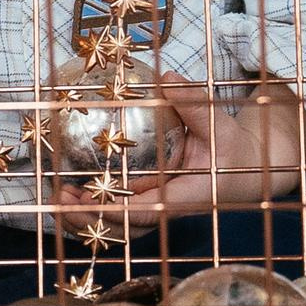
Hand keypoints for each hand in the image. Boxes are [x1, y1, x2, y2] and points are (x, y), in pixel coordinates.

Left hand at [52, 78, 305, 235]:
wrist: (247, 169)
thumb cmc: (232, 146)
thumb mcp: (219, 123)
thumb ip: (195, 103)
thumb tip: (168, 78)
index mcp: (190, 195)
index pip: (153, 210)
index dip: (121, 210)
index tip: (93, 200)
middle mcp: (170, 208)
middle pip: (128, 227)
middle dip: (94, 218)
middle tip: (62, 199)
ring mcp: (159, 208)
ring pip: (120, 225)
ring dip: (88, 216)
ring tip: (59, 197)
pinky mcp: (151, 203)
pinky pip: (120, 213)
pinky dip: (94, 207)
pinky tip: (70, 192)